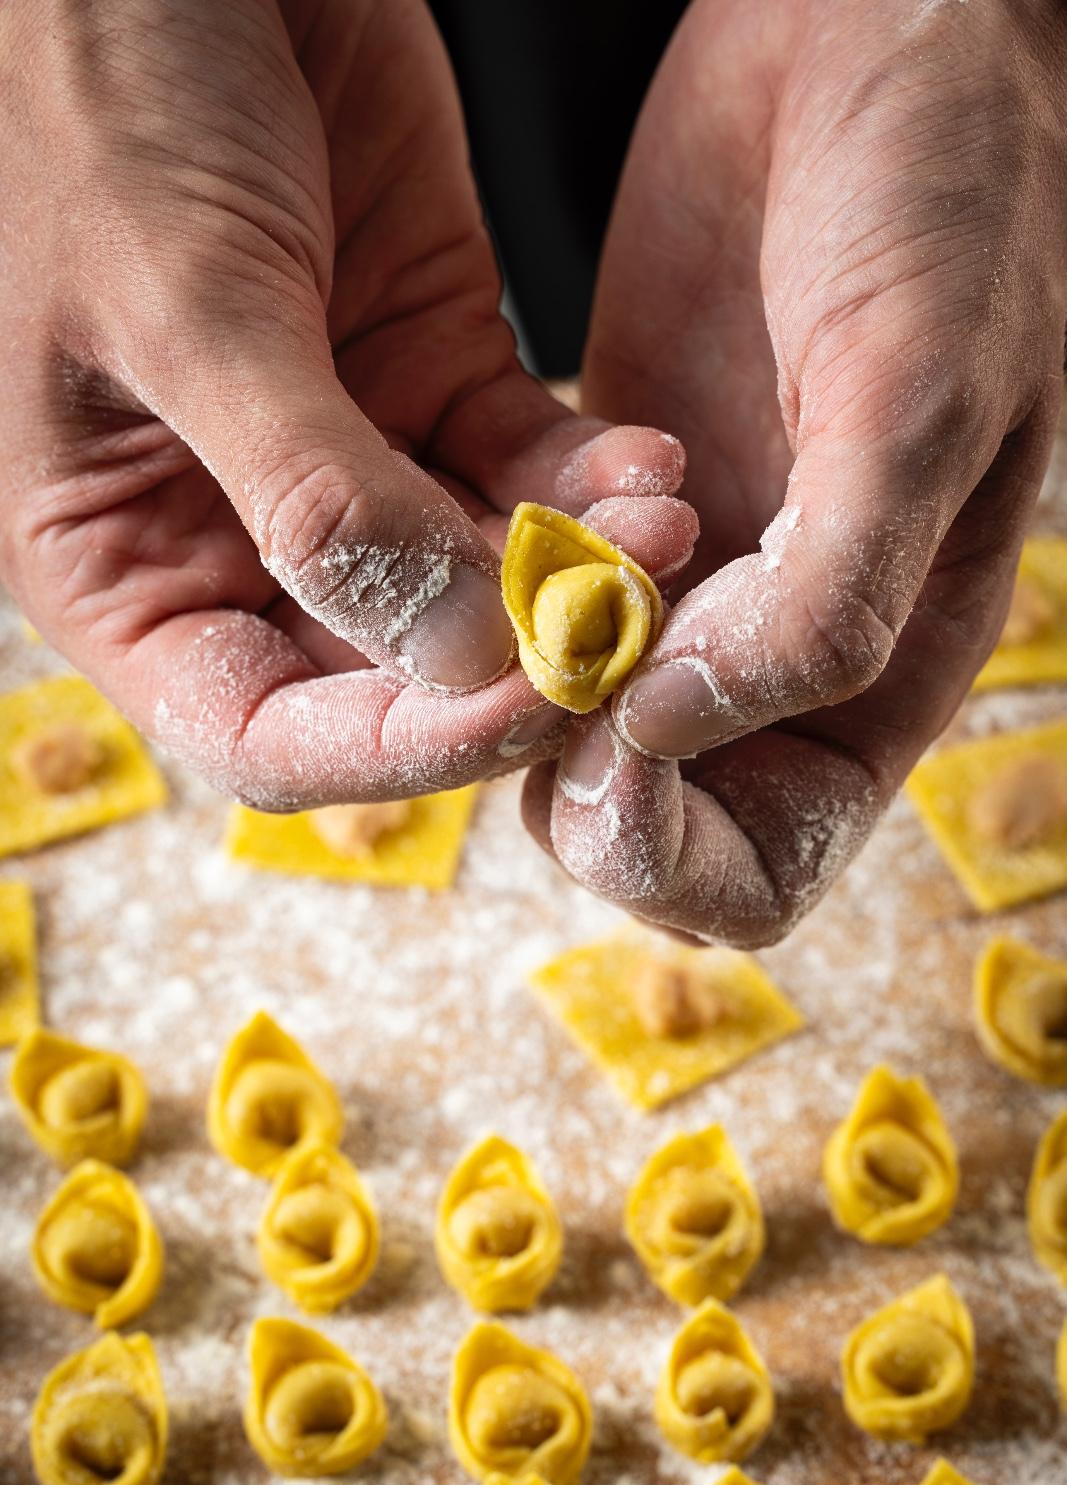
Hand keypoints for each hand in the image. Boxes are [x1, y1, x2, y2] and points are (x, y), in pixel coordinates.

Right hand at [0, 0, 695, 806]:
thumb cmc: (92, 88)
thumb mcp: (182, 303)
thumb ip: (316, 498)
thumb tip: (458, 657)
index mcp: (124, 561)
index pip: (267, 733)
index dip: (398, 749)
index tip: (524, 702)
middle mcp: (234, 531)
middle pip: (390, 673)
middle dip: (516, 659)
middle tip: (630, 623)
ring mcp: (341, 454)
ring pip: (476, 577)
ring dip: (576, 571)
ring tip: (663, 527)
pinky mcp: (425, 366)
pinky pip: (521, 463)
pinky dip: (586, 478)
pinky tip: (647, 468)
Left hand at [525, 0, 1066, 943]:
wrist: (860, 44)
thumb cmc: (948, 207)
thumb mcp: (918, 406)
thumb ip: (824, 601)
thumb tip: (668, 731)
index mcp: (876, 675)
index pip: (767, 867)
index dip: (680, 859)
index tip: (613, 754)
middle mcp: (768, 656)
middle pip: (649, 823)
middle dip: (582, 785)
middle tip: (544, 664)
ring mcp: (679, 582)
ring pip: (563, 719)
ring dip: (529, 673)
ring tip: (551, 544)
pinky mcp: (600, 502)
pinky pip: (522, 598)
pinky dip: (505, 575)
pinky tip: (539, 482)